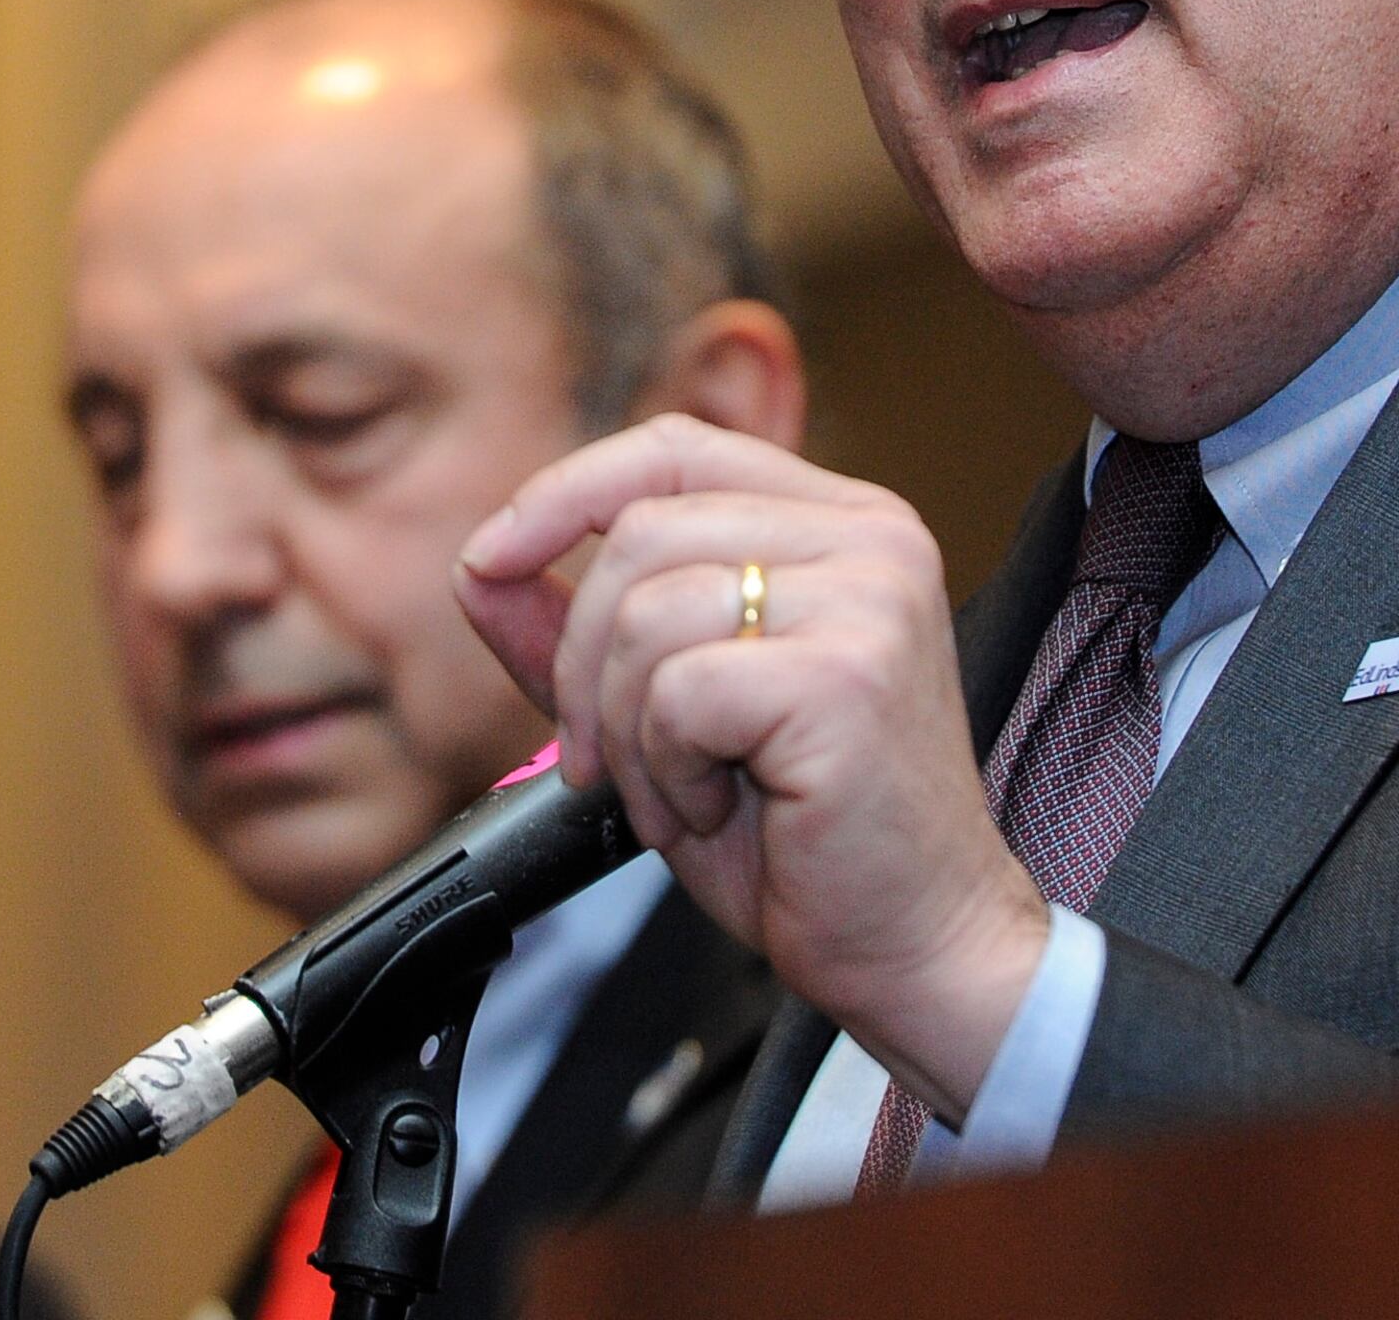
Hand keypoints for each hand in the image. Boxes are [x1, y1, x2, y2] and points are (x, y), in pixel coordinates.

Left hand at [454, 413, 1050, 1117]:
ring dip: (626, 732)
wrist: (918, 947)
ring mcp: (868, 599)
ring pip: (647, 612)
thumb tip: (480, 567)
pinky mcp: (847, 675)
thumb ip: (583, 634)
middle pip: (641, 534)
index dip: (565, 493)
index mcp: (841, 524)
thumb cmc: (808, 839)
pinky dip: (663, 770)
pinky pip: (677, 691)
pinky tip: (715, 811)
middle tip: (605, 762)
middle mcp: (870, 539)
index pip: (674, 449)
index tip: (488, 562)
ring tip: (682, 796)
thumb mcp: (671, 716)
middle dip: (583, 662)